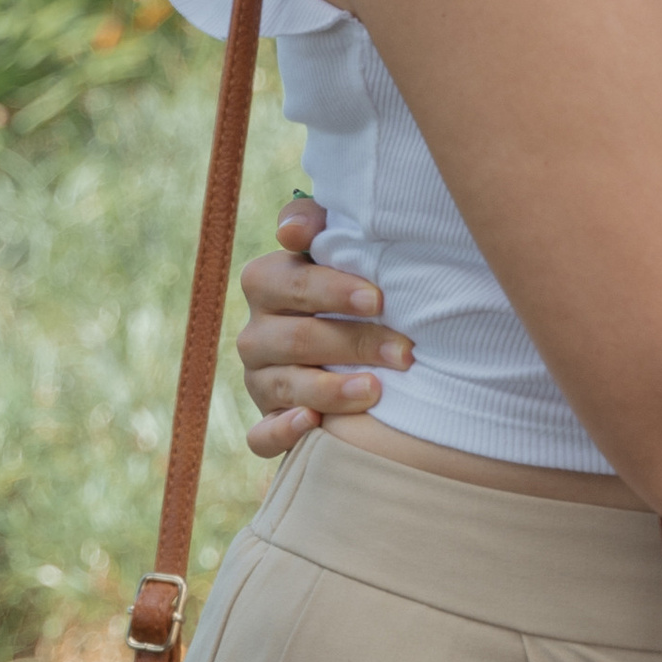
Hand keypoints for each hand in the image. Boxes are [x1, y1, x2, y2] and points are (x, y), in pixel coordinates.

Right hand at [236, 193, 413, 456]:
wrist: (359, 354)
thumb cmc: (356, 292)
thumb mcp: (343, 252)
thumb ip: (322, 227)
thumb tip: (294, 228)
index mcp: (269, 284)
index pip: (288, 282)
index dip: (331, 290)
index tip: (379, 299)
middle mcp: (257, 332)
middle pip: (297, 338)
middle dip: (353, 343)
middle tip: (404, 352)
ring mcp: (260, 380)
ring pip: (284, 386)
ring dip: (330, 390)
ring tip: (375, 391)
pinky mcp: (267, 422)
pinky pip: (261, 434)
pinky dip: (283, 431)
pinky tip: (312, 424)